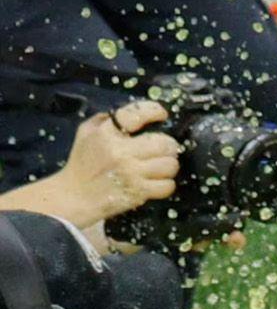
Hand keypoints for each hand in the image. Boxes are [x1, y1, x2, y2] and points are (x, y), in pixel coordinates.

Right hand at [47, 101, 181, 227]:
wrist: (73, 197)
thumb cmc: (82, 164)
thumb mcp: (85, 133)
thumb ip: (105, 120)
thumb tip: (132, 112)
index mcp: (106, 134)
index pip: (137, 114)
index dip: (154, 111)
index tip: (161, 115)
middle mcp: (120, 152)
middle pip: (164, 143)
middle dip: (168, 145)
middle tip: (162, 149)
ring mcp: (130, 173)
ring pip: (170, 164)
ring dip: (168, 165)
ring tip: (159, 167)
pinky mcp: (137, 192)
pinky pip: (167, 185)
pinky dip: (166, 184)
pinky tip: (156, 182)